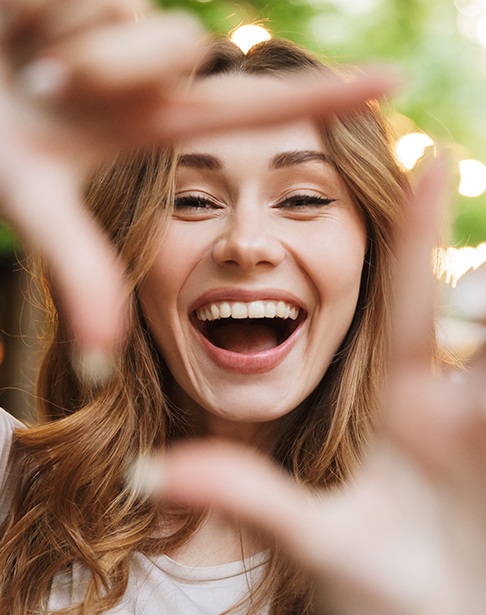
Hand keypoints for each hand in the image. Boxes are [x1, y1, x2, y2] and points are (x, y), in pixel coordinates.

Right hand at [0, 0, 398, 367]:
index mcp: (154, 122)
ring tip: (33, 61)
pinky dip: (47, 6)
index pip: (255, 110)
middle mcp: (153, 69)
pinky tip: (26, 22)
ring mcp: (128, 16)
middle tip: (47, 82)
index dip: (326, 97)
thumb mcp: (35, 201)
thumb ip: (79, 267)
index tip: (392, 83)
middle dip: (111, 68)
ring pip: (142, 19)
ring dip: (79, 48)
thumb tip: (106, 360)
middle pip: (182, 48)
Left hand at [154, 163, 485, 614]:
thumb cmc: (377, 601)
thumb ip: (248, 498)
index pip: (404, 304)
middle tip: (463, 161)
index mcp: (400, 407)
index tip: (422, 152)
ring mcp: (485, 429)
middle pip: (477, 312)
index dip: (415, 234)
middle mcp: (448, 406)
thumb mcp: (313, 543)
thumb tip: (149, 472)